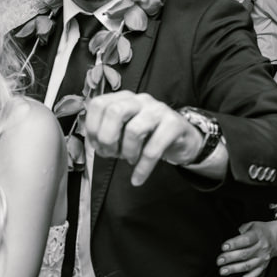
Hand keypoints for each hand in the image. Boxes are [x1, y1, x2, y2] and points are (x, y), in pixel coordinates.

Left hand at [85, 91, 203, 185]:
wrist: (183, 139)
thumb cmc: (149, 136)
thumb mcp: (126, 130)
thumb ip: (108, 130)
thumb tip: (94, 143)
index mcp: (125, 98)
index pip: (99, 104)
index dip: (93, 128)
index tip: (97, 146)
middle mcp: (141, 100)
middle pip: (115, 111)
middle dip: (107, 138)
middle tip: (111, 153)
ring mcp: (159, 110)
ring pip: (134, 130)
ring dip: (127, 152)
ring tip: (129, 160)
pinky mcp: (174, 124)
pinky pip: (154, 149)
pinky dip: (143, 168)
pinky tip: (137, 178)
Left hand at [217, 221, 276, 276]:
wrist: (275, 238)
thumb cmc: (259, 231)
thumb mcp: (251, 225)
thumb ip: (240, 231)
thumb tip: (228, 240)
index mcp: (258, 235)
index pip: (246, 240)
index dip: (234, 243)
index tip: (224, 247)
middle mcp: (261, 247)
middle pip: (245, 254)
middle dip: (230, 258)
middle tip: (219, 260)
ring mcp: (262, 258)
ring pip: (248, 266)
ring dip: (234, 269)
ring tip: (222, 271)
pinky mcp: (262, 267)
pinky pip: (253, 275)